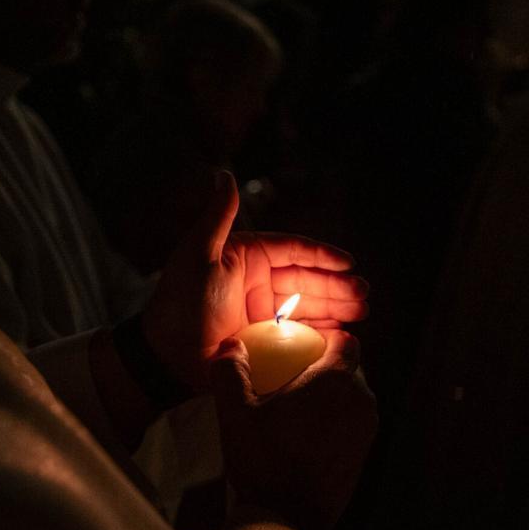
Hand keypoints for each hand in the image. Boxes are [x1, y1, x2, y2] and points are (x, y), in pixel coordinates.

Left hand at [143, 170, 368, 388]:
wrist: (165, 354)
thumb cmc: (180, 301)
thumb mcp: (199, 254)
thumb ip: (218, 216)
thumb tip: (223, 174)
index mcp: (248, 257)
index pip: (293, 250)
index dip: (323, 256)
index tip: (348, 262)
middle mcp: (259, 282)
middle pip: (308, 280)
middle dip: (338, 286)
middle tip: (363, 293)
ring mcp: (264, 313)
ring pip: (309, 305)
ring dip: (337, 307)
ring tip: (361, 310)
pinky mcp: (266, 340)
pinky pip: (300, 334)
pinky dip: (322, 332)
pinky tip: (343, 333)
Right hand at [211, 330, 377, 529]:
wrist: (291, 520)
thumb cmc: (263, 463)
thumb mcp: (235, 414)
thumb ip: (231, 372)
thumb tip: (231, 344)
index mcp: (335, 382)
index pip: (346, 341)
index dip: (326, 337)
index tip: (300, 345)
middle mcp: (361, 399)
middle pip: (351, 367)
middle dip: (328, 364)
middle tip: (294, 373)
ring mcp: (368, 428)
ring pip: (354, 395)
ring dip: (333, 394)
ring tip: (300, 404)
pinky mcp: (366, 451)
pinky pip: (354, 420)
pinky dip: (336, 418)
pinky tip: (307, 432)